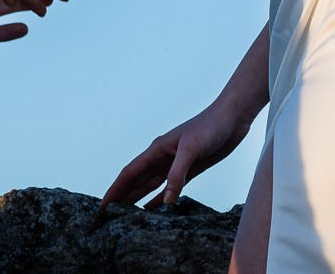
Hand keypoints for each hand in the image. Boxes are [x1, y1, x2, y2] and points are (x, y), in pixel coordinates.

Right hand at [101, 95, 257, 209]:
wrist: (231, 118)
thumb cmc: (210, 127)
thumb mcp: (192, 149)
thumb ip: (177, 174)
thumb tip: (167, 200)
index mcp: (157, 150)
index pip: (130, 173)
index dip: (115, 189)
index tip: (103, 205)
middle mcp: (162, 158)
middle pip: (136, 181)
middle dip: (122, 196)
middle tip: (109, 216)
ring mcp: (175, 164)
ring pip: (150, 185)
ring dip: (137, 198)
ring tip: (125, 215)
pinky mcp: (189, 170)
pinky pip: (169, 188)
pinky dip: (159, 199)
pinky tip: (152, 209)